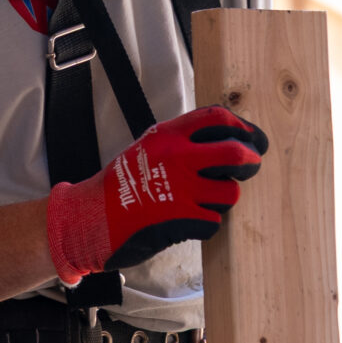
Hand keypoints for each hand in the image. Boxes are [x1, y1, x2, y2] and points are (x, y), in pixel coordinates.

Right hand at [45, 106, 268, 285]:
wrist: (88, 218)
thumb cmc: (119, 186)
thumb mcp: (148, 149)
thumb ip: (182, 141)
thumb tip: (227, 139)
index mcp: (168, 136)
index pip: (218, 118)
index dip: (244, 128)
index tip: (253, 139)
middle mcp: (177, 157)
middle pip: (237, 153)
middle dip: (251, 162)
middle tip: (250, 167)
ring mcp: (180, 189)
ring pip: (230, 192)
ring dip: (223, 200)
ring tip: (204, 202)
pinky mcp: (180, 220)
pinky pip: (214, 221)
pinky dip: (205, 224)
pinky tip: (188, 222)